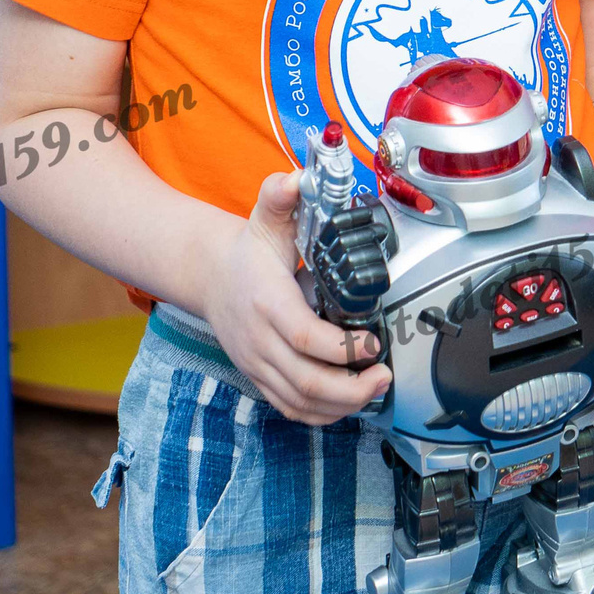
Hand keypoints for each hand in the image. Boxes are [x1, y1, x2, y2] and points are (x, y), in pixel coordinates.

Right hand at [199, 172, 391, 424]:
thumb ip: (279, 197)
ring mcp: (257, 363)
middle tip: (384, 376)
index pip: (303, 336)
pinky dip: (320, 414)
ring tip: (375, 389)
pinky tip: (348, 403)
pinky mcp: (259, 377)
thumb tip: (293, 179)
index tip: (374, 344)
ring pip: (298, 401)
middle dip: (350, 388)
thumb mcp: (264, 218)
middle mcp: (259, 340)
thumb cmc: (247, 251)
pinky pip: (288, 408)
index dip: (341, 348)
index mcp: (268, 302)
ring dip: (341, 405)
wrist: (209, 276)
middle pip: (303, 380)